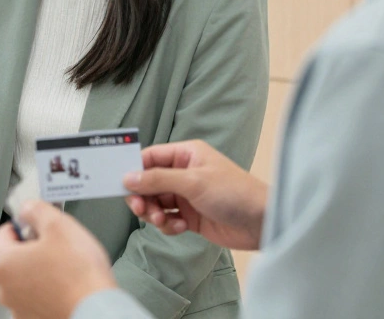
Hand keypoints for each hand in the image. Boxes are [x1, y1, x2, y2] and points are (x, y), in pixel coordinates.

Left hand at [0, 201, 117, 318]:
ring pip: (25, 279)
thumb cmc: (78, 271)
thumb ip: (36, 210)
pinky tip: (65, 288)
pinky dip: (47, 292)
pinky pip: (36, 299)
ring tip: (65, 269)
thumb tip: (27, 209)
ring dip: (40, 271)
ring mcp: (18, 307)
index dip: (24, 225)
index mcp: (3, 263)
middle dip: (33, 249)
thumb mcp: (58, 225)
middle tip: (58, 247)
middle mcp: (5, 289)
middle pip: (13, 257)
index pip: (3, 233)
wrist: (96, 309)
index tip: (41, 227)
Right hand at [123, 140, 267, 249]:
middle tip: (140, 209)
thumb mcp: (193, 182)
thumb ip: (158, 180)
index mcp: (186, 154)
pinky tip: (180, 228)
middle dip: (142, 197)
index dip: (134, 170)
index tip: (121, 185)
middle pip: (149, 182)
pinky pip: (168, 219)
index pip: (150, 157)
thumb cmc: (234, 193)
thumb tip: (128, 178)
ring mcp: (188, 195)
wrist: (262, 223)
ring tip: (163, 221)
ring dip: (155, 213)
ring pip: (156, 202)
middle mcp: (185, 172)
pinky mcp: (191, 216)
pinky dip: (168, 225)